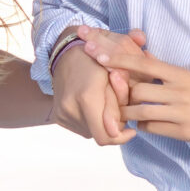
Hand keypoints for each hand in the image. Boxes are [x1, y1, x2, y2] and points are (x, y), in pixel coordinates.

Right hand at [50, 27, 143, 143]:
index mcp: (87, 97)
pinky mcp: (58, 116)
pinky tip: (92, 104)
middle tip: (118, 108)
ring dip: (101, 122)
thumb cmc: (96, 58)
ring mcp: (62, 114)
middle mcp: (71, 109)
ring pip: (92, 132)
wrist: (65, 53)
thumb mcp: (115, 75)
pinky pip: (81, 127)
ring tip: (103, 102)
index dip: (122, 137)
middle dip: (113, 125)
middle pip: (101, 134)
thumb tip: (118, 133)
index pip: (107, 136)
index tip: (131, 129)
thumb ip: (118, 104)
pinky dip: (90, 120)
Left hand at [96, 40, 189, 170]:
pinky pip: (152, 128)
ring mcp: (181, 112)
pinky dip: (142, 126)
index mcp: (181, 74)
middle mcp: (179, 91)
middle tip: (106, 93)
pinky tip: (140, 125)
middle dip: (118, 93)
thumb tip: (143, 55)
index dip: (118, 58)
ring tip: (120, 113)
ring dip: (126, 113)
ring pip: (140, 111)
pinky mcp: (183, 131)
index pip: (143, 64)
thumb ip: (167, 71)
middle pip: (136, 90)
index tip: (96, 53)